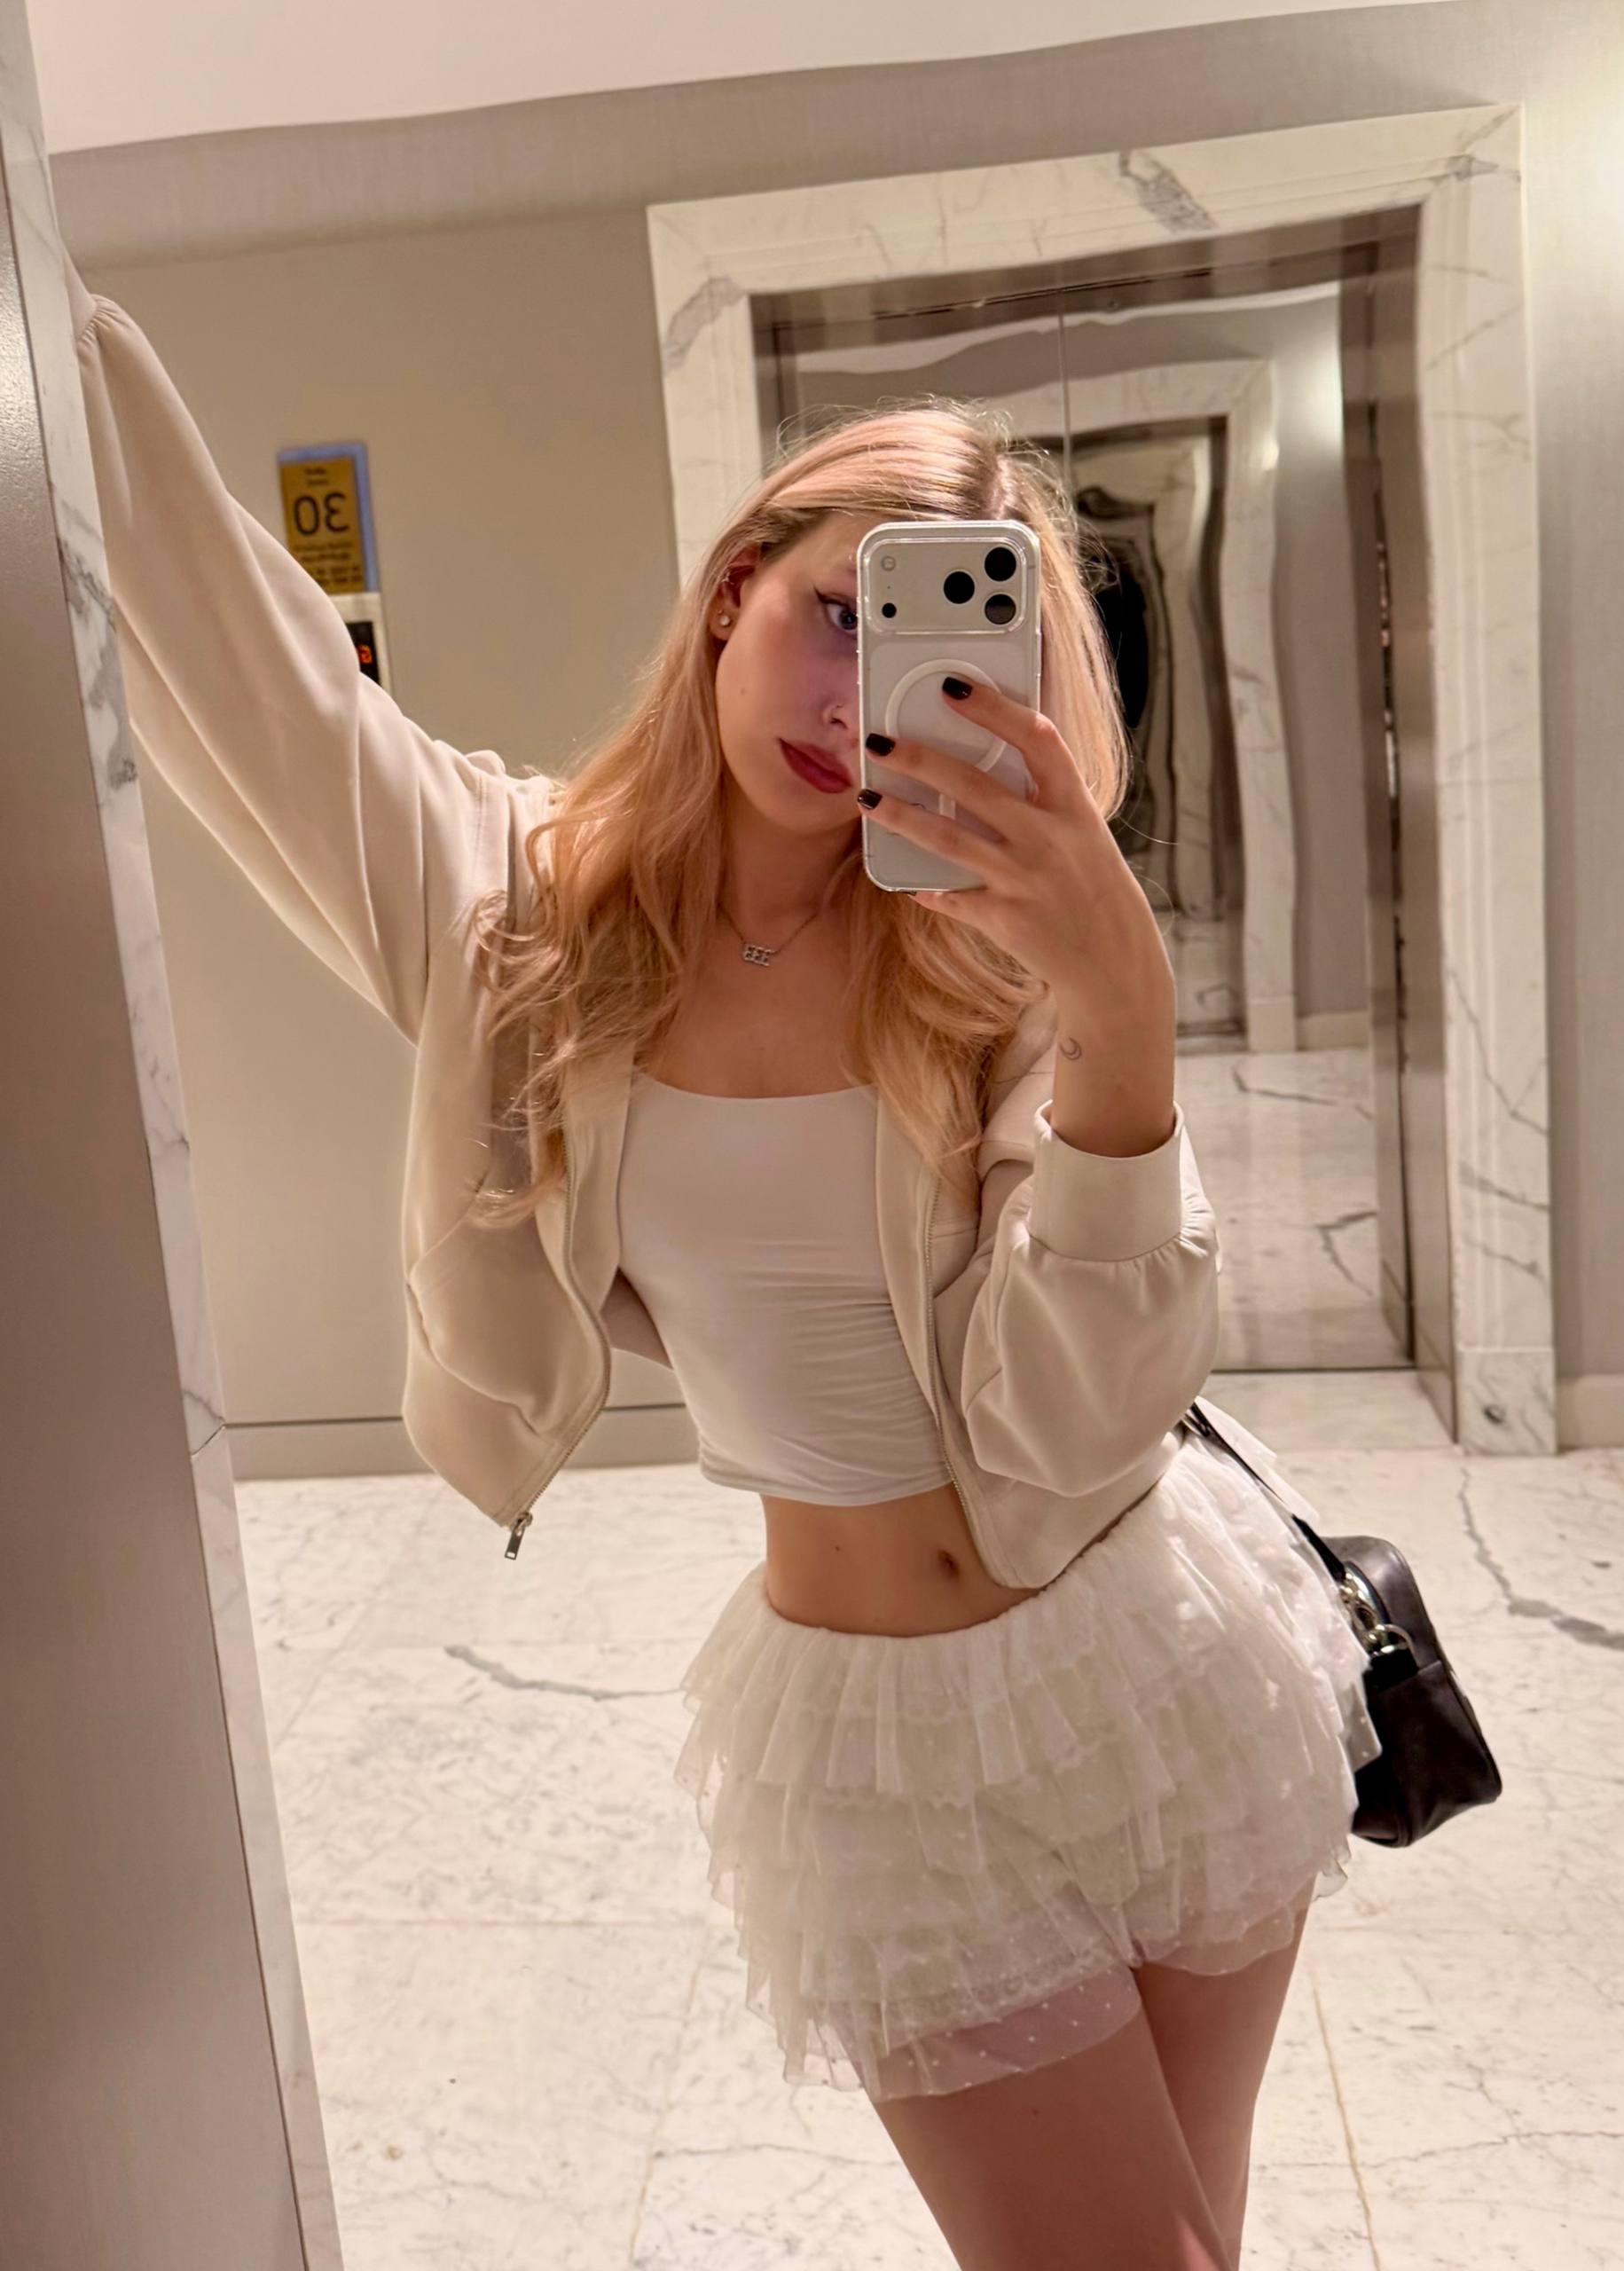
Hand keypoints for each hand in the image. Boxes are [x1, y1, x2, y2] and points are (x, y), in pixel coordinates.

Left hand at [860, 675, 1171, 1012]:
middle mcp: (1049, 838)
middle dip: (919, 759)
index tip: (954, 688)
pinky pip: (951, 897)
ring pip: (948, 839)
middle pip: (974, 786)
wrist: (1115, 959)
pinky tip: (903, 879)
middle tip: (880, 742)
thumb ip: (1044, 802)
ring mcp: (1024, 880)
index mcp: (1074, 807)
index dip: (995, 709)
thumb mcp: (1084, 834)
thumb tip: (982, 769)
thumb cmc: (1095, 888)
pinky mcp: (1004, 919)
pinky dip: (925, 887)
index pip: (1037, 740)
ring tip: (867, 799)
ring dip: (901, 816)